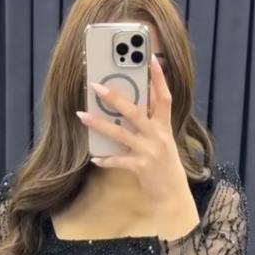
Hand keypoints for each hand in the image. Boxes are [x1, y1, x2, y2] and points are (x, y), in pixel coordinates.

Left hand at [76, 53, 189, 206]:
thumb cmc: (165, 166)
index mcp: (164, 126)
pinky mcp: (142, 167)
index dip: (158, 78)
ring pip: (121, 133)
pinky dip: (106, 159)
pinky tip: (95, 157)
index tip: (150, 59)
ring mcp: (150, 151)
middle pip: (135, 111)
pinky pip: (119, 161)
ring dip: (99, 124)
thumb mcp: (162, 141)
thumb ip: (149, 124)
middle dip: (115, 97)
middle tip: (96, 86)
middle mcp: (158, 136)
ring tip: (82, 115)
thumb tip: (128, 108)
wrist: (173, 195)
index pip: (164, 96)